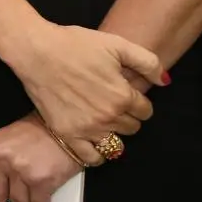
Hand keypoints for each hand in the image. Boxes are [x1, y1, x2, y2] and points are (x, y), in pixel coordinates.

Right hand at [2, 22, 165, 145]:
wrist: (36, 51)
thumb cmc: (75, 43)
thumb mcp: (116, 43)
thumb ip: (147, 62)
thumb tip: (164, 82)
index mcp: (122, 95)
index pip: (146, 111)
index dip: (138, 101)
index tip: (125, 92)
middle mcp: (108, 116)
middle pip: (132, 127)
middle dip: (127, 115)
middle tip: (112, 102)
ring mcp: (87, 128)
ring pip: (116, 144)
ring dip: (114, 132)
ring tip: (103, 120)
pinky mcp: (67, 134)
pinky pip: (91, 157)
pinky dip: (97, 153)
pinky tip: (94, 140)